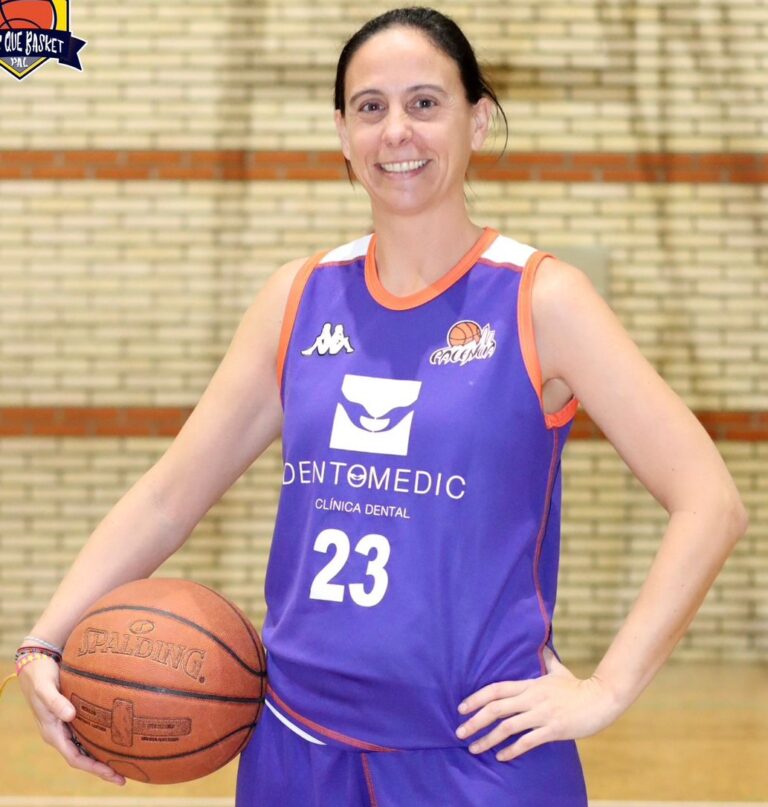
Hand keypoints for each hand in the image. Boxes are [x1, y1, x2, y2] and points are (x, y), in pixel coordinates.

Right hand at [17, 654, 126, 785]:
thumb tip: (70, 715)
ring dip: (103, 756)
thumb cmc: (40, 677)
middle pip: (84, 757)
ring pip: (87, 747)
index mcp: (53, 733)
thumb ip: (55, 702)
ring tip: (125, 763)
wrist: (35, 665)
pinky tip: (118, 737)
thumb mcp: (45, 688)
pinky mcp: (73, 716)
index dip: (93, 767)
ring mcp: (67, 726)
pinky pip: (89, 732)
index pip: (75, 758)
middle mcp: (61, 733)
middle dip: (102, 769)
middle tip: (123, 778)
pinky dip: (102, 738)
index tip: (111, 773)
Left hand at [455, 647, 622, 761]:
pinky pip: (527, 741)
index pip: (497, 689)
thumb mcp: (558, 670)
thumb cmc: (578, 686)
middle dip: (475, 721)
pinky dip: (512, 750)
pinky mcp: (553, 729)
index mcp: (530, 685)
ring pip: (508, 726)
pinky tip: (501, 756)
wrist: (601, 699)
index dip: (477, 697)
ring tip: (474, 748)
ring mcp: (542, 714)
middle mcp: (532, 698)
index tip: (462, 708)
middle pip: (497, 708)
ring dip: (488, 738)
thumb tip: (543, 645)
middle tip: (459, 732)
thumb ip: (547, 660)